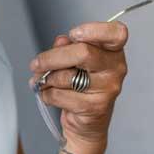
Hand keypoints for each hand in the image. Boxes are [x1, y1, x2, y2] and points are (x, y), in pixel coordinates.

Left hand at [28, 21, 128, 147]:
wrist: (85, 122)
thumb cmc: (80, 86)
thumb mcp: (73, 61)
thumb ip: (67, 47)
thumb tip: (61, 42)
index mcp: (113, 51)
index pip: (116, 33)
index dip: (93, 30)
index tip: (73, 34)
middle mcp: (116, 68)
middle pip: (83, 53)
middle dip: (52, 57)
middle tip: (36, 63)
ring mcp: (108, 89)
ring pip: (67, 76)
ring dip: (47, 79)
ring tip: (44, 82)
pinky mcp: (95, 107)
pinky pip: (61, 95)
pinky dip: (48, 94)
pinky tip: (50, 95)